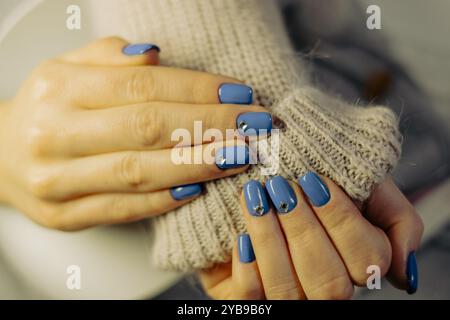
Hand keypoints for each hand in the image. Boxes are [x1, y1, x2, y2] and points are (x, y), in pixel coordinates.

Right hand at [0, 37, 270, 229]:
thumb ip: (111, 59)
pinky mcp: (64, 215)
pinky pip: (123, 209)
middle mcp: (54, 133)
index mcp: (60, 88)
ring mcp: (56, 180)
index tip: (241, 96)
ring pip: (140, 171)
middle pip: (148, 128)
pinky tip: (199, 186)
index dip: (198, 90)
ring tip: (241, 156)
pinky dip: (164, 200)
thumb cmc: (48, 107)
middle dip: (211, 127)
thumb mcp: (68, 68)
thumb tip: (157, 55)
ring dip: (199, 165)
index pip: (143, 86)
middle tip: (256, 128)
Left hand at [199, 174, 422, 298]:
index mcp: (357, 262)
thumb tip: (405, 276)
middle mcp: (326, 286)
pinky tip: (243, 235)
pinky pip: (251, 297)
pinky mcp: (252, 296)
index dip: (341, 220)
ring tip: (255, 198)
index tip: (313, 180)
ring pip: (287, 291)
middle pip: (330, 283)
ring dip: (270, 239)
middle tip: (281, 187)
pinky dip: (248, 265)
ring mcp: (290, 295)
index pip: (368, 260)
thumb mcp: (365, 185)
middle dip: (302, 229)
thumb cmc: (317, 180)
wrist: (269, 175)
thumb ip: (398, 221)